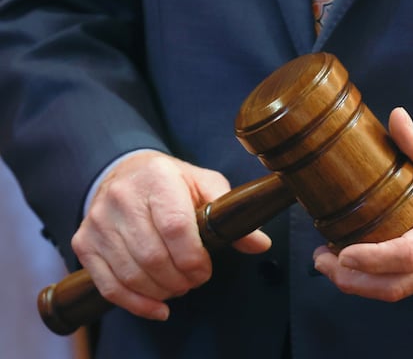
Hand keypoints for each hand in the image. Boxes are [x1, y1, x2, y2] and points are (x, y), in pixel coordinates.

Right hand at [71, 151, 270, 319]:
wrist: (125, 174)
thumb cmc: (171, 182)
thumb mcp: (204, 184)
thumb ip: (228, 213)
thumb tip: (260, 244)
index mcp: (157, 178)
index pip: (175, 226)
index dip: (194, 257)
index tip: (205, 268)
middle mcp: (122, 197)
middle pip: (153, 256)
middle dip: (181, 279)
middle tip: (195, 279)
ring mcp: (99, 221)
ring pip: (131, 274)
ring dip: (162, 291)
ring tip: (179, 286)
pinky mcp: (84, 242)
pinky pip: (108, 286)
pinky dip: (136, 304)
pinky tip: (159, 307)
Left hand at [313, 107, 412, 300]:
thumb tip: (396, 117)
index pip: (409, 254)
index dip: (373, 258)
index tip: (342, 253)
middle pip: (396, 286)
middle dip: (353, 280)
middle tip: (320, 261)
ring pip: (398, 292)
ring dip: (360, 284)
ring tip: (328, 263)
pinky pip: (407, 288)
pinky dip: (377, 281)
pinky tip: (356, 265)